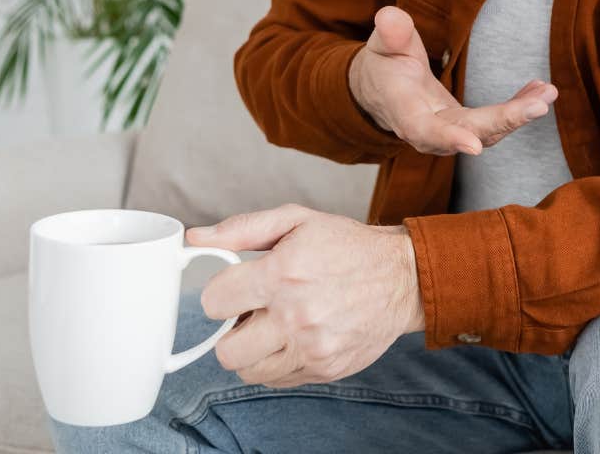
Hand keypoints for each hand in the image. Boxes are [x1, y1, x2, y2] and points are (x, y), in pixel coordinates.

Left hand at [186, 204, 423, 388]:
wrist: (403, 277)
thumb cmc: (348, 246)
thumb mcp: (297, 221)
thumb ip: (243, 229)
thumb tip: (196, 238)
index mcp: (284, 273)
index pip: (214, 301)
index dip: (221, 293)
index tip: (237, 288)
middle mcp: (297, 316)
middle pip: (227, 350)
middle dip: (232, 330)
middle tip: (254, 313)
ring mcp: (312, 348)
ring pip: (248, 370)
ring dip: (254, 350)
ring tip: (276, 326)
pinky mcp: (326, 368)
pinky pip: (277, 379)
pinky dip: (278, 361)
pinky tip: (296, 337)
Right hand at [350, 4, 557, 154]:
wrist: (381, 89)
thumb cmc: (383, 64)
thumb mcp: (382, 45)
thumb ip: (390, 33)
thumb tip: (390, 16)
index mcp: (403, 109)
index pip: (423, 129)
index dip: (448, 138)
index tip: (474, 145)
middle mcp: (429, 128)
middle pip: (469, 132)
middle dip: (505, 121)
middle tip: (539, 107)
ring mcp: (450, 130)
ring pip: (488, 131)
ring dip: (520, 114)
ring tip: (547, 93)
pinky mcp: (466, 125)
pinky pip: (496, 123)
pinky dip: (519, 107)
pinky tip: (539, 90)